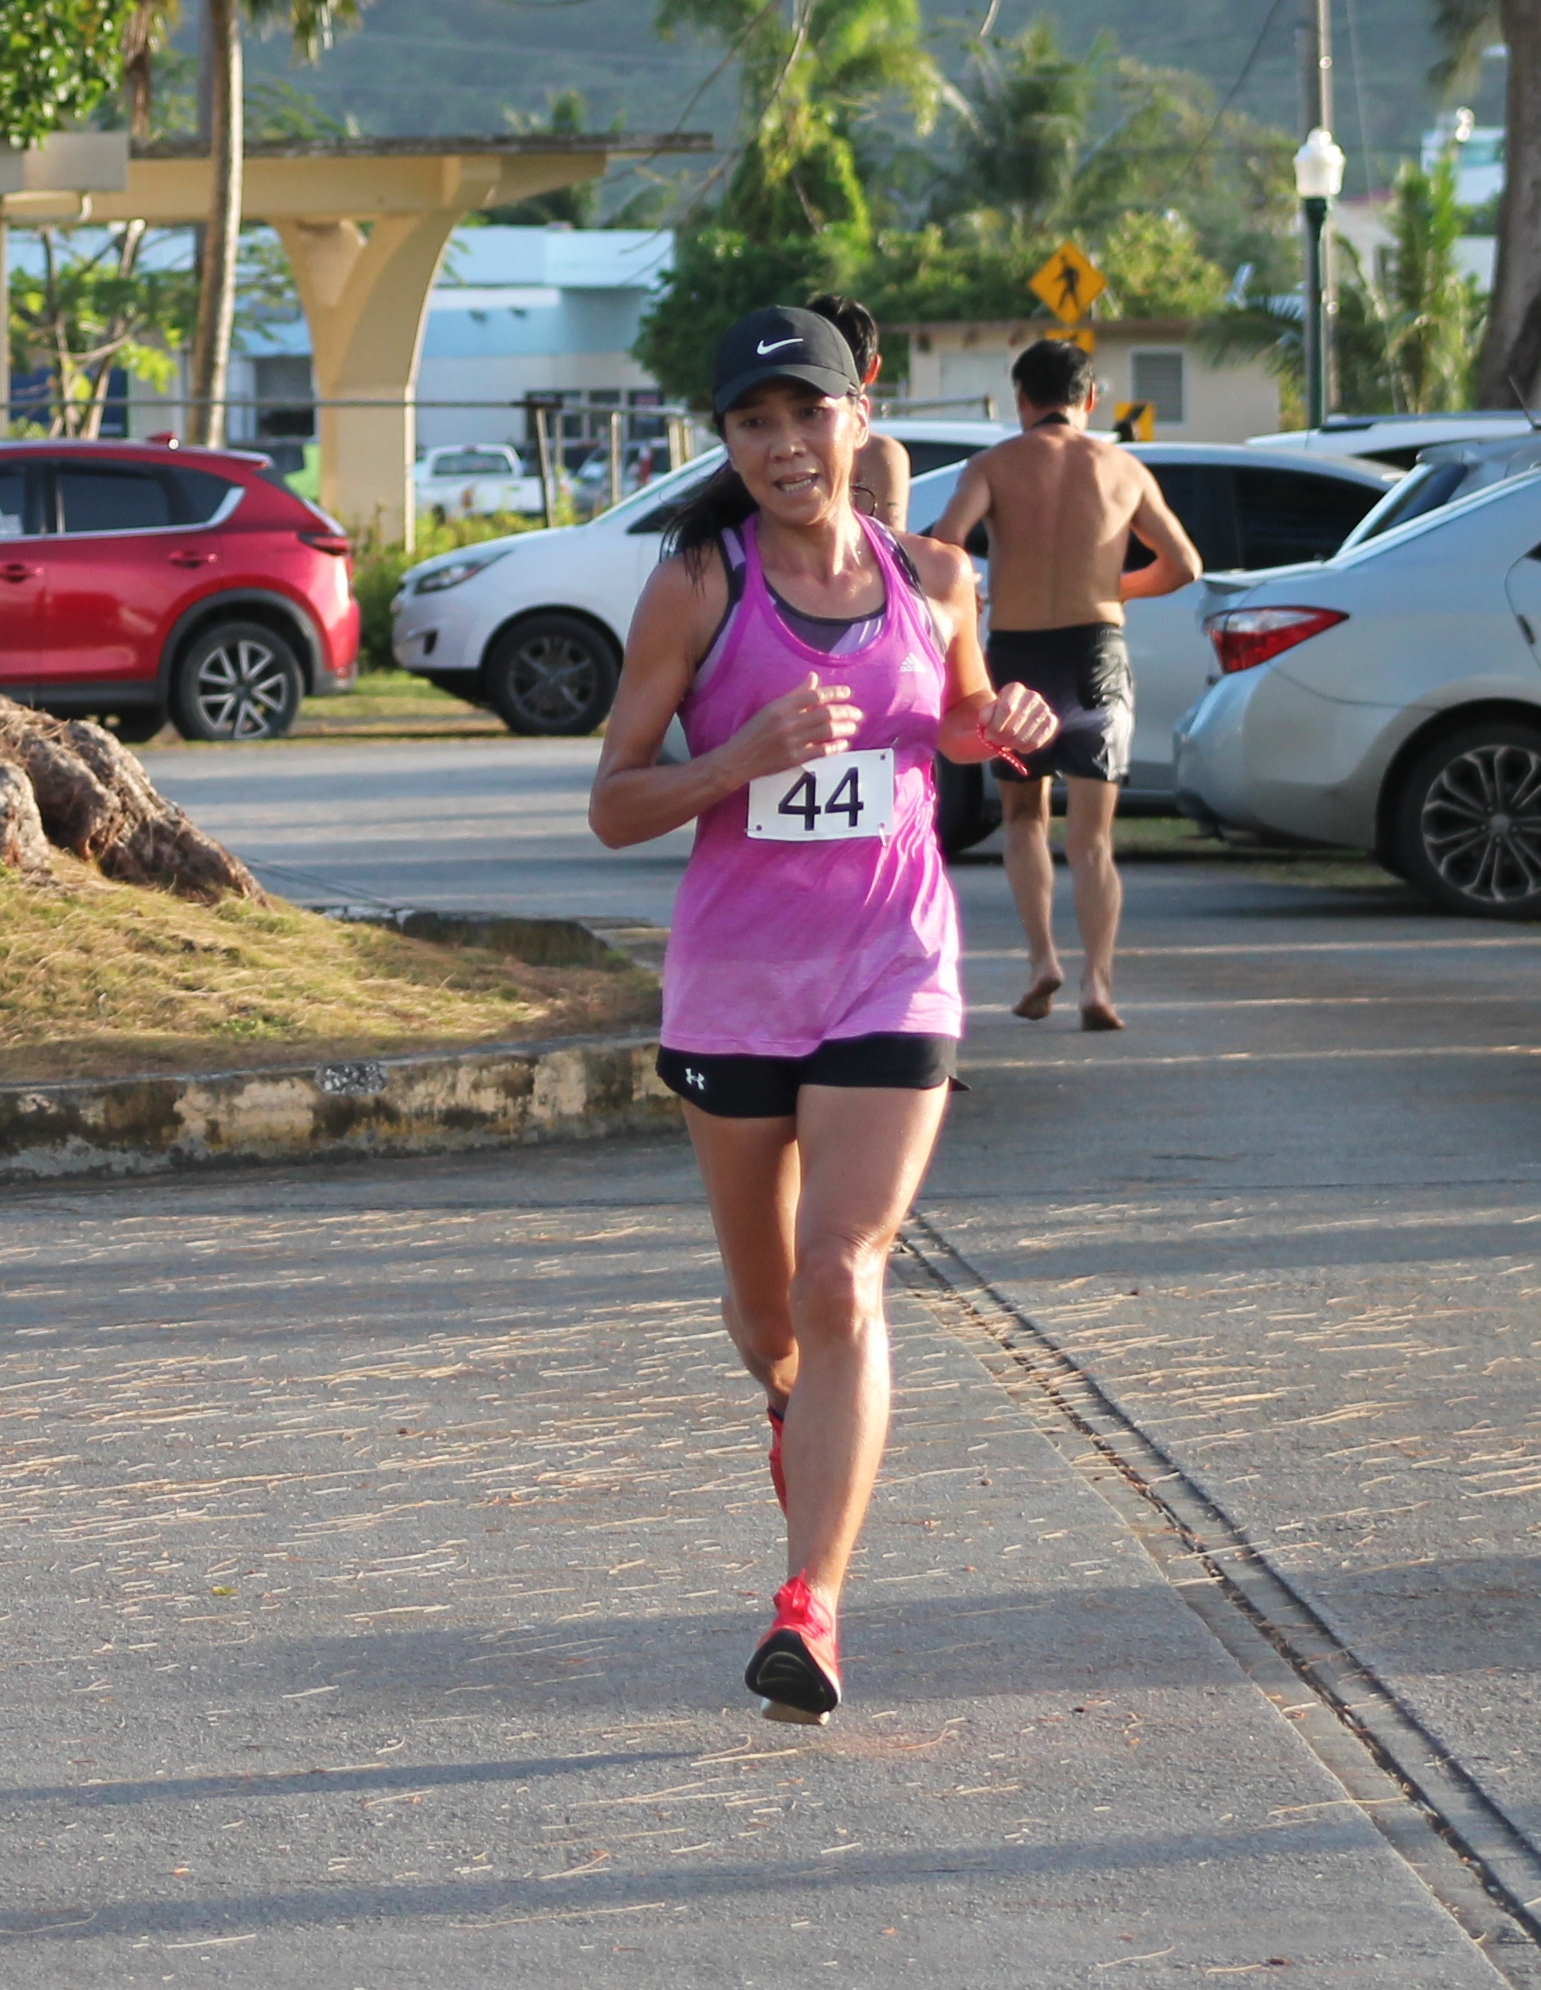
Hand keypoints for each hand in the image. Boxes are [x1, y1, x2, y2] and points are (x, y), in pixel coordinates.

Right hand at [726, 672, 863, 781]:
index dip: (835, 692)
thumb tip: (814, 677)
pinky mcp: (794, 759)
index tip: (848, 693)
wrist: (739, 758)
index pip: (815, 695)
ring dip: (844, 728)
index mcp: (782, 706)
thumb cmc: (755, 731)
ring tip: (853, 727)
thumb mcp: (771, 707)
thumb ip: (795, 694)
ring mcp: (792, 741)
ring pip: (827, 731)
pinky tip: (844, 744)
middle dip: (846, 712)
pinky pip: (821, 751)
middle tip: (857, 713)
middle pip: (825, 713)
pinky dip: (835, 746)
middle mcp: (788, 722)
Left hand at [976, 680, 1056, 757]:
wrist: (1010, 720)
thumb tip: (984, 720)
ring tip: (1006, 743)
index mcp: (1015, 689)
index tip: (988, 735)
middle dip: (1001, 739)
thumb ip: (984, 714)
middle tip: (996, 741)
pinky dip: (1025, 748)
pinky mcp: (1051, 722)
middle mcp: (1032, 696)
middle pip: (1013, 727)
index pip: (1007, 709)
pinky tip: (1019, 747)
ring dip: (1011, 745)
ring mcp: (1044, 708)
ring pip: (1024, 736)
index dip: (995, 727)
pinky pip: (1037, 741)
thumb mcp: (986, 713)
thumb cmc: (996, 716)